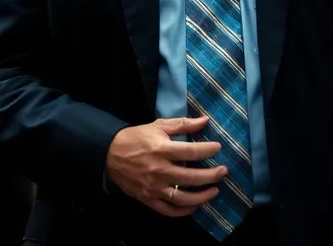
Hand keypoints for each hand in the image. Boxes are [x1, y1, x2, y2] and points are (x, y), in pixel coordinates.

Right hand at [105, 116, 226, 216]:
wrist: (110, 154)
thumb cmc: (136, 138)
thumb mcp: (158, 125)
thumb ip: (182, 124)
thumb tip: (205, 121)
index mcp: (162, 150)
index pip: (192, 152)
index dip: (208, 150)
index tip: (218, 148)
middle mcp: (159, 171)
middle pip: (192, 177)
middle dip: (212, 175)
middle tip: (223, 171)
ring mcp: (154, 188)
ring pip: (183, 198)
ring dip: (203, 196)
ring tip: (214, 190)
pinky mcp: (148, 199)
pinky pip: (169, 210)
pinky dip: (184, 211)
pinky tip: (195, 205)